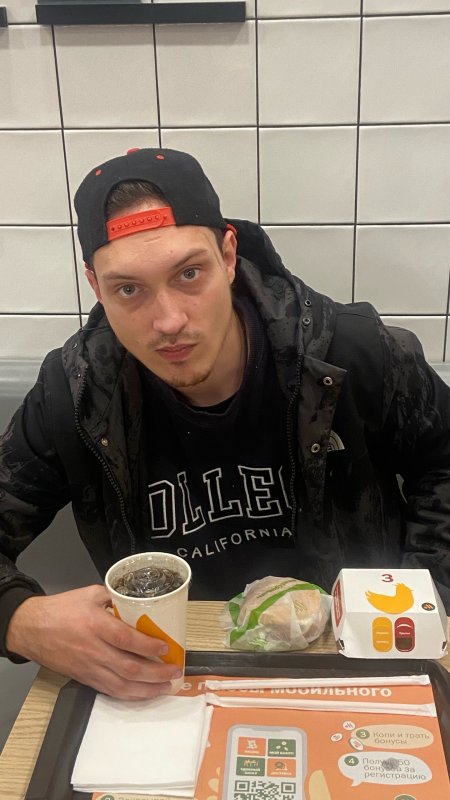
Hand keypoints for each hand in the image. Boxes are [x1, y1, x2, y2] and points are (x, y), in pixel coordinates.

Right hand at [6, 585, 181, 699]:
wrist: (32, 629)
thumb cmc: (60, 610)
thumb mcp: (90, 594)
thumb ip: (115, 598)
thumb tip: (137, 602)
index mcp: (95, 625)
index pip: (126, 639)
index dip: (148, 646)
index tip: (166, 647)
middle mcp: (94, 650)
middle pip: (129, 667)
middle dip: (156, 673)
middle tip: (174, 671)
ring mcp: (89, 667)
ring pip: (122, 685)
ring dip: (148, 689)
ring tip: (166, 687)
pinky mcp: (85, 678)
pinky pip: (111, 691)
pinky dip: (130, 695)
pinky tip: (144, 693)